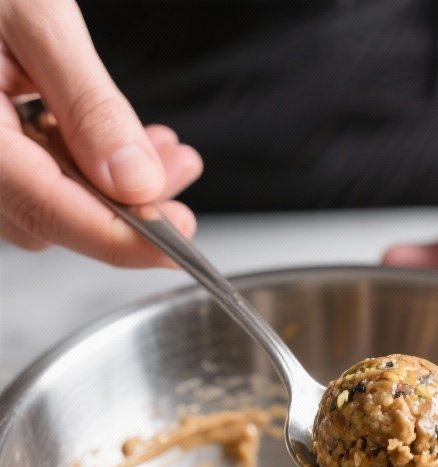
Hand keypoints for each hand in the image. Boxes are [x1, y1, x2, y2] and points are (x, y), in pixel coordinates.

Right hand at [0, 0, 202, 265]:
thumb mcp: (35, 16)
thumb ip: (88, 104)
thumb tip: (136, 181)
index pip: (47, 211)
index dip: (118, 239)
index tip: (175, 245)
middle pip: (49, 218)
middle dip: (126, 207)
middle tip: (181, 174)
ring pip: (44, 203)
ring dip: (109, 188)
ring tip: (163, 152)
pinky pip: (30, 177)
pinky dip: (79, 166)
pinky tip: (117, 144)